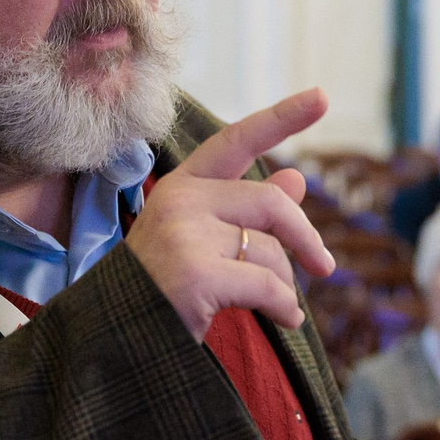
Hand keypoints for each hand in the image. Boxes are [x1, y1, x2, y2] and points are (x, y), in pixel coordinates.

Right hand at [125, 88, 336, 339]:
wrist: (114, 343)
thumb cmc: (161, 291)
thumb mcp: (202, 242)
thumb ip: (247, 212)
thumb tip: (296, 180)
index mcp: (182, 186)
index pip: (237, 140)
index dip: (282, 117)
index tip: (322, 96)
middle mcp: (180, 200)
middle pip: (271, 203)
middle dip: (305, 237)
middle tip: (325, 267)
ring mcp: (184, 234)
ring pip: (270, 250)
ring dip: (285, 285)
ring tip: (279, 308)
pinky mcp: (195, 273)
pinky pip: (267, 285)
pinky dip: (285, 308)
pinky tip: (286, 320)